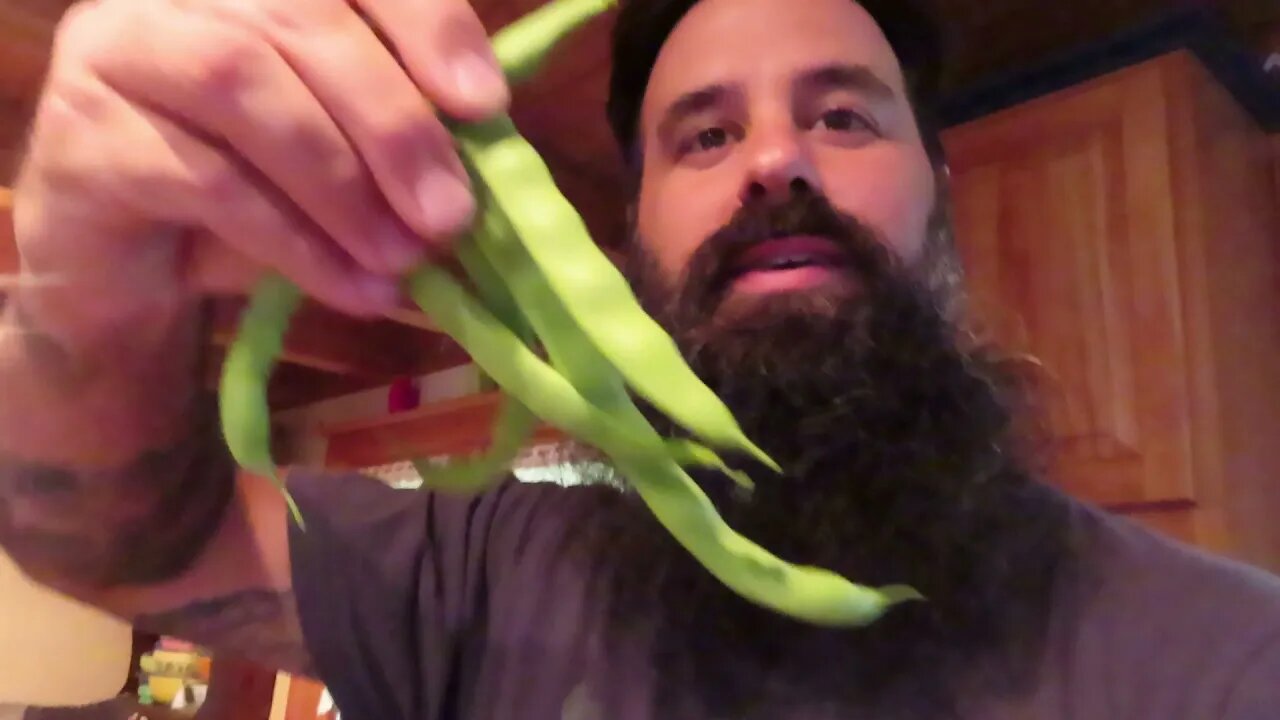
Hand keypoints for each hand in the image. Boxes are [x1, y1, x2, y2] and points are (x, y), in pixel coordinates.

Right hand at [12, 0, 508, 341]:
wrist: (134, 279)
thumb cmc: (251, 203)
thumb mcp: (343, 160)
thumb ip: (406, 137)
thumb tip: (498, 158)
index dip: (425, 21)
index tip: (486, 104)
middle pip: (298, 19)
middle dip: (393, 123)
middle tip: (449, 214)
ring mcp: (117, 48)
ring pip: (243, 85)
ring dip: (343, 184)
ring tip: (402, 257)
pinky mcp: (83, 134)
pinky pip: (205, 177)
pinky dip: (296, 239)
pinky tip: (353, 286)